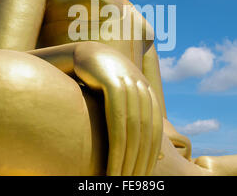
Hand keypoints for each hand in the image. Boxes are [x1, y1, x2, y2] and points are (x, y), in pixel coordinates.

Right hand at [73, 42, 162, 175]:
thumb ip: (131, 119)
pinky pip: (119, 124)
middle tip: (133, 186)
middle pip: (146, 135)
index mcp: (147, 94)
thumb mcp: (117, 99)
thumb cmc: (97, 80)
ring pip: (134, 133)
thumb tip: (146, 150)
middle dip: (140, 164)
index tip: (141, 179)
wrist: (83, 52)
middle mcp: (143, 89)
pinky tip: (114, 167)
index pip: (153, 133)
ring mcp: (130, 85)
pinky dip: (118, 149)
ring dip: (129, 163)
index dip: (149, 158)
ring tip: (122, 184)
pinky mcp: (114, 84)